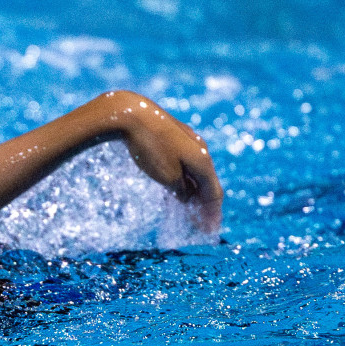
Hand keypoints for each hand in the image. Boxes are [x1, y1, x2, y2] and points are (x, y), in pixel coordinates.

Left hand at [89, 90, 222, 232]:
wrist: (130, 114)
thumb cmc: (149, 147)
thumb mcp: (167, 176)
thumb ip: (181, 189)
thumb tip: (187, 195)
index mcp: (203, 161)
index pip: (214, 193)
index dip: (212, 214)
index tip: (209, 231)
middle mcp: (200, 150)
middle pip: (206, 183)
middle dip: (204, 205)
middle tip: (199, 225)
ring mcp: (187, 142)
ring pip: (194, 173)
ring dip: (192, 193)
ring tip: (187, 211)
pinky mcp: (173, 137)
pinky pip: (183, 163)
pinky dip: (182, 180)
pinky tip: (175, 191)